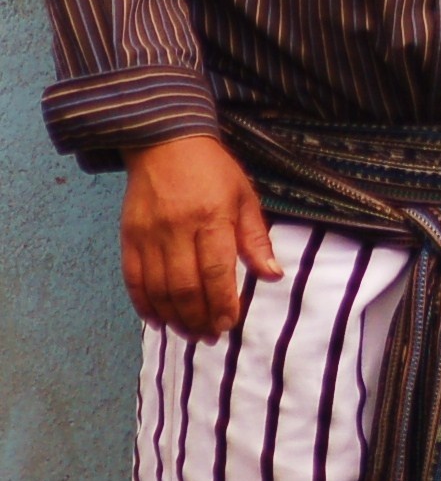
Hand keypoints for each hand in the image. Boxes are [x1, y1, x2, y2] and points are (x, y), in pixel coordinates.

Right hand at [120, 133, 282, 339]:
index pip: (217, 271)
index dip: (223, 304)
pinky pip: (133, 279)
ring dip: (174, 318)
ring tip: (189, 333)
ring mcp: (149, 235)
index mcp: (212, 218)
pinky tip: (158, 319)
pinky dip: (144, 304)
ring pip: (158, 289)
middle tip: (210, 337)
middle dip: (199, 319)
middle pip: (185, 287)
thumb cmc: (213, 171)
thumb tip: (273, 275)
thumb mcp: (245, 197)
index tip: (230, 324)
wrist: (165, 142)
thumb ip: (256, 238)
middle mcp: (177, 230)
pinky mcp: (128, 237)